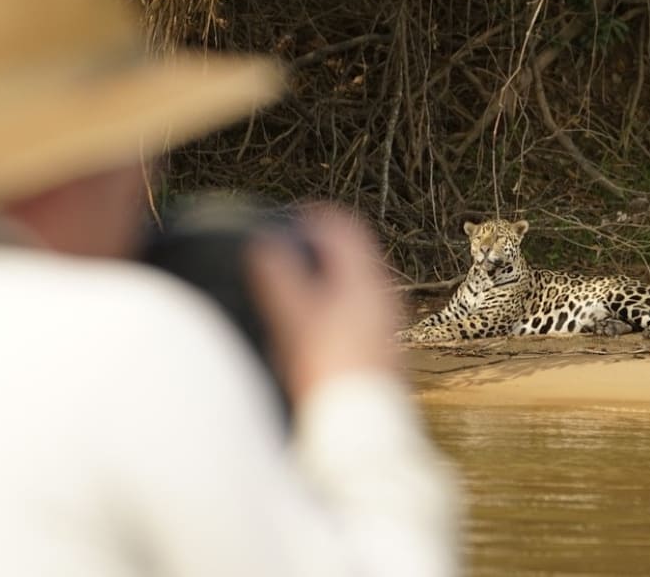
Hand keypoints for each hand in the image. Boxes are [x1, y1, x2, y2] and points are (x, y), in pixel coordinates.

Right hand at [246, 207, 400, 406]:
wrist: (363, 433)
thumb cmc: (331, 373)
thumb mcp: (294, 320)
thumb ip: (278, 277)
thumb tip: (262, 242)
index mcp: (364, 281)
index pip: (343, 226)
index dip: (313, 216)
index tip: (289, 220)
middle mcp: (383, 298)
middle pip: (352, 254)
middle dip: (318, 248)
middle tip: (287, 252)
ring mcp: (387, 326)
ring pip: (356, 284)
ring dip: (327, 278)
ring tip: (294, 290)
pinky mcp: (384, 351)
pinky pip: (361, 312)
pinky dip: (337, 305)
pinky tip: (314, 329)